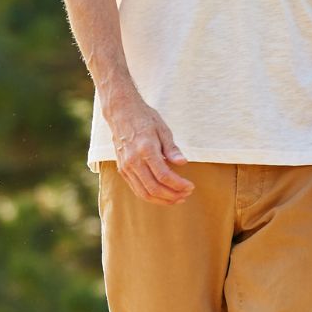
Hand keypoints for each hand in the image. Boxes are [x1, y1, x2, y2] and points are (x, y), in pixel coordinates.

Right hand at [105, 88, 193, 205]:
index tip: (191, 186)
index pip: (164, 175)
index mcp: (146, 149)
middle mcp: (133, 161)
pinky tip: (163, 195)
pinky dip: (151, 196)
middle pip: (154, 188)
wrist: (121, 112)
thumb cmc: (145, 119)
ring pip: (144, 192)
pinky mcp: (122, 169)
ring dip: (162, 199)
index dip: (179, 185)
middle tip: (187, 194)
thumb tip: (183, 163)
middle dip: (173, 195)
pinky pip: (136, 189)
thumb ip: (172, 149)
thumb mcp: (163, 129)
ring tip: (177, 199)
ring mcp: (126, 166)